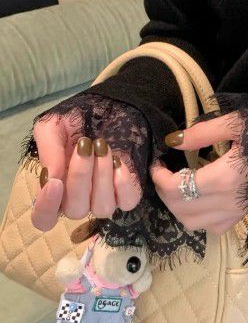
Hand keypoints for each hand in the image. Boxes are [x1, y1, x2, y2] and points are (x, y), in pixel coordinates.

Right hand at [31, 108, 142, 231]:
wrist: (108, 104)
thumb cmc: (76, 118)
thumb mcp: (53, 126)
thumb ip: (48, 150)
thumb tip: (50, 178)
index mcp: (55, 188)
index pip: (44, 218)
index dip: (46, 207)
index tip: (55, 183)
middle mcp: (79, 198)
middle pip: (75, 210)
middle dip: (80, 177)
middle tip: (86, 145)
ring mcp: (104, 196)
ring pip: (101, 208)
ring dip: (102, 178)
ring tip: (103, 148)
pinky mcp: (127, 190)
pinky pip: (128, 201)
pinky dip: (123, 184)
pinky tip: (118, 162)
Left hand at [150, 111, 247, 235]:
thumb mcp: (237, 123)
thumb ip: (202, 132)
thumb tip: (173, 141)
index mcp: (224, 178)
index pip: (177, 189)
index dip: (159, 178)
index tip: (158, 162)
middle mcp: (227, 202)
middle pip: (181, 210)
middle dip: (164, 192)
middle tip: (164, 172)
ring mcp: (236, 212)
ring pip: (194, 224)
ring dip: (178, 208)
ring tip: (179, 185)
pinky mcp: (243, 215)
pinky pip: (212, 227)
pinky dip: (198, 217)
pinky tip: (200, 198)